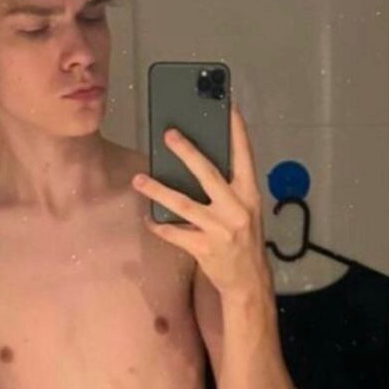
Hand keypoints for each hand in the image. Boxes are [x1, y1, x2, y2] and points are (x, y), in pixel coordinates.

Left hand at [132, 102, 269, 297]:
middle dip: (187, 153)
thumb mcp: (246, 210)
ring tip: (139, 179)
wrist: (249, 281)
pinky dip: (159, 226)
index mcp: (250, 195)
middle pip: (208, 174)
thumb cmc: (245, 240)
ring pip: (183, 204)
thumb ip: (230, 189)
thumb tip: (198, 162)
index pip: (245, 157)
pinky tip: (148, 218)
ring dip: (158, 190)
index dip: (237, 131)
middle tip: (168, 135)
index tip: (228, 106)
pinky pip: (174, 233)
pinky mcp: (204, 248)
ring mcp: (220, 230)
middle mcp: (237, 209)